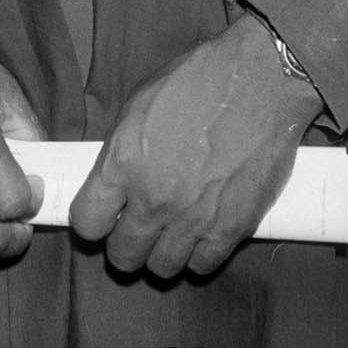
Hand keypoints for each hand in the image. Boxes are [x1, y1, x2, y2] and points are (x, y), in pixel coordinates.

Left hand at [68, 14, 325, 279]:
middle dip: (126, 243)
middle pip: (122, 255)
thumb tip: (115, 180)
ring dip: (163, 252)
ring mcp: (192, 219)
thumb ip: (123, 150)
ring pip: (162, 268)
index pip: (85, 222)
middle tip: (138, 227)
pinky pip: (203, 266)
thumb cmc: (200, 79)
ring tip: (172, 230)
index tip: (103, 216)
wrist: (262, 78)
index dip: (93, 221)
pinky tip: (202, 232)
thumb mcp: (141, 102)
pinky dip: (200, 254)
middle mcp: (152, 198)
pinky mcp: (230, 229)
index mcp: (123, 162)